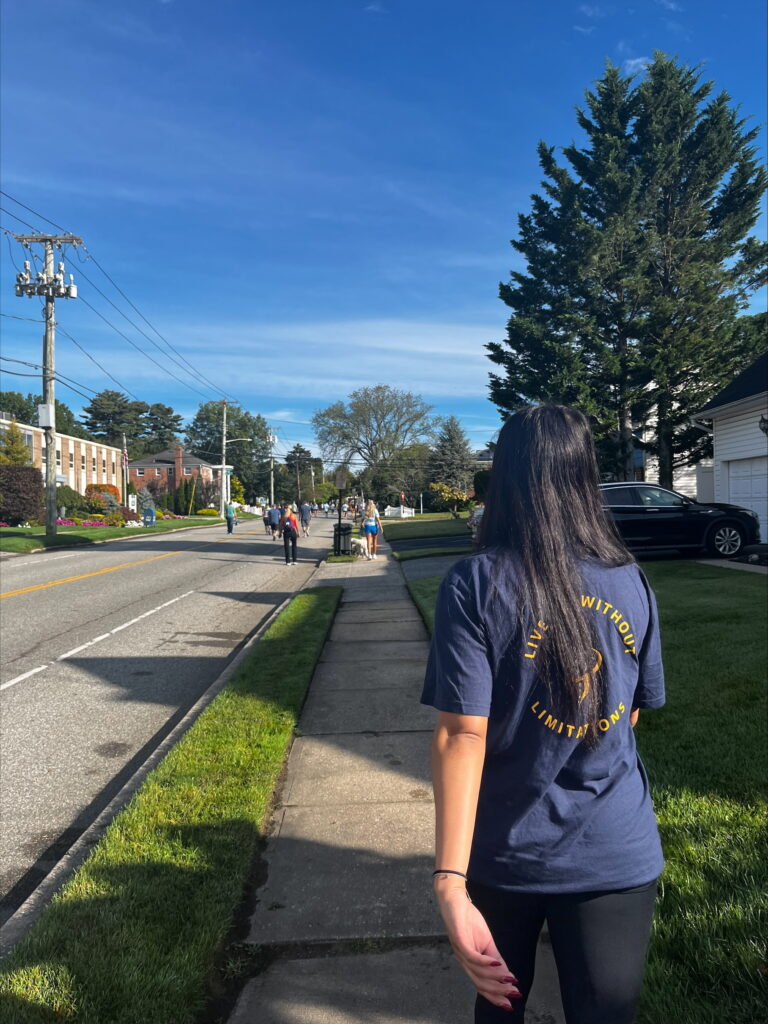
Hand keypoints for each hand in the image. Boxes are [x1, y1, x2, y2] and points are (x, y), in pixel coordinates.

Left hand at [435, 883, 520, 1010]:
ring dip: (495, 979)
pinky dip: (485, 962)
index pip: (482, 985)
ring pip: (477, 972)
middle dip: (498, 992)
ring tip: (511, 981)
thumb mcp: (486, 942)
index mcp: (469, 963)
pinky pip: (471, 955)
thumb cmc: (468, 920)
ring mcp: (460, 951)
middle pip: (480, 983)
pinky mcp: (458, 939)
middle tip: (514, 995)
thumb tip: (508, 976)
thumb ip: (496, 959)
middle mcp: (463, 961)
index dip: (496, 996)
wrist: (454, 899)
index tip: (511, 1004)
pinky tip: (496, 964)